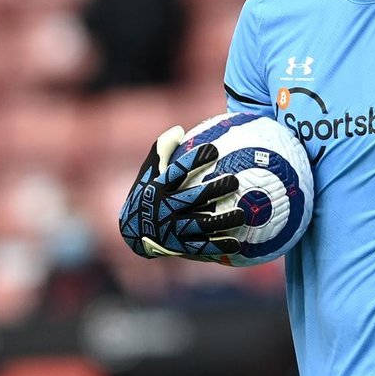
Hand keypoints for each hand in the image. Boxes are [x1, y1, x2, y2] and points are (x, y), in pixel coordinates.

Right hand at [119, 125, 244, 260]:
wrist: (132, 231)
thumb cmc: (147, 193)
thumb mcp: (149, 171)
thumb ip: (162, 149)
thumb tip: (179, 129)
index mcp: (158, 188)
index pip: (177, 171)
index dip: (195, 160)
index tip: (214, 149)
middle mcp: (165, 208)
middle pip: (192, 198)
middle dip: (214, 189)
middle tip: (235, 180)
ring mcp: (172, 229)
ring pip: (200, 224)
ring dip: (222, 220)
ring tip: (242, 215)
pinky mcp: (179, 245)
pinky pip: (201, 246)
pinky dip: (219, 245)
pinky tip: (237, 244)